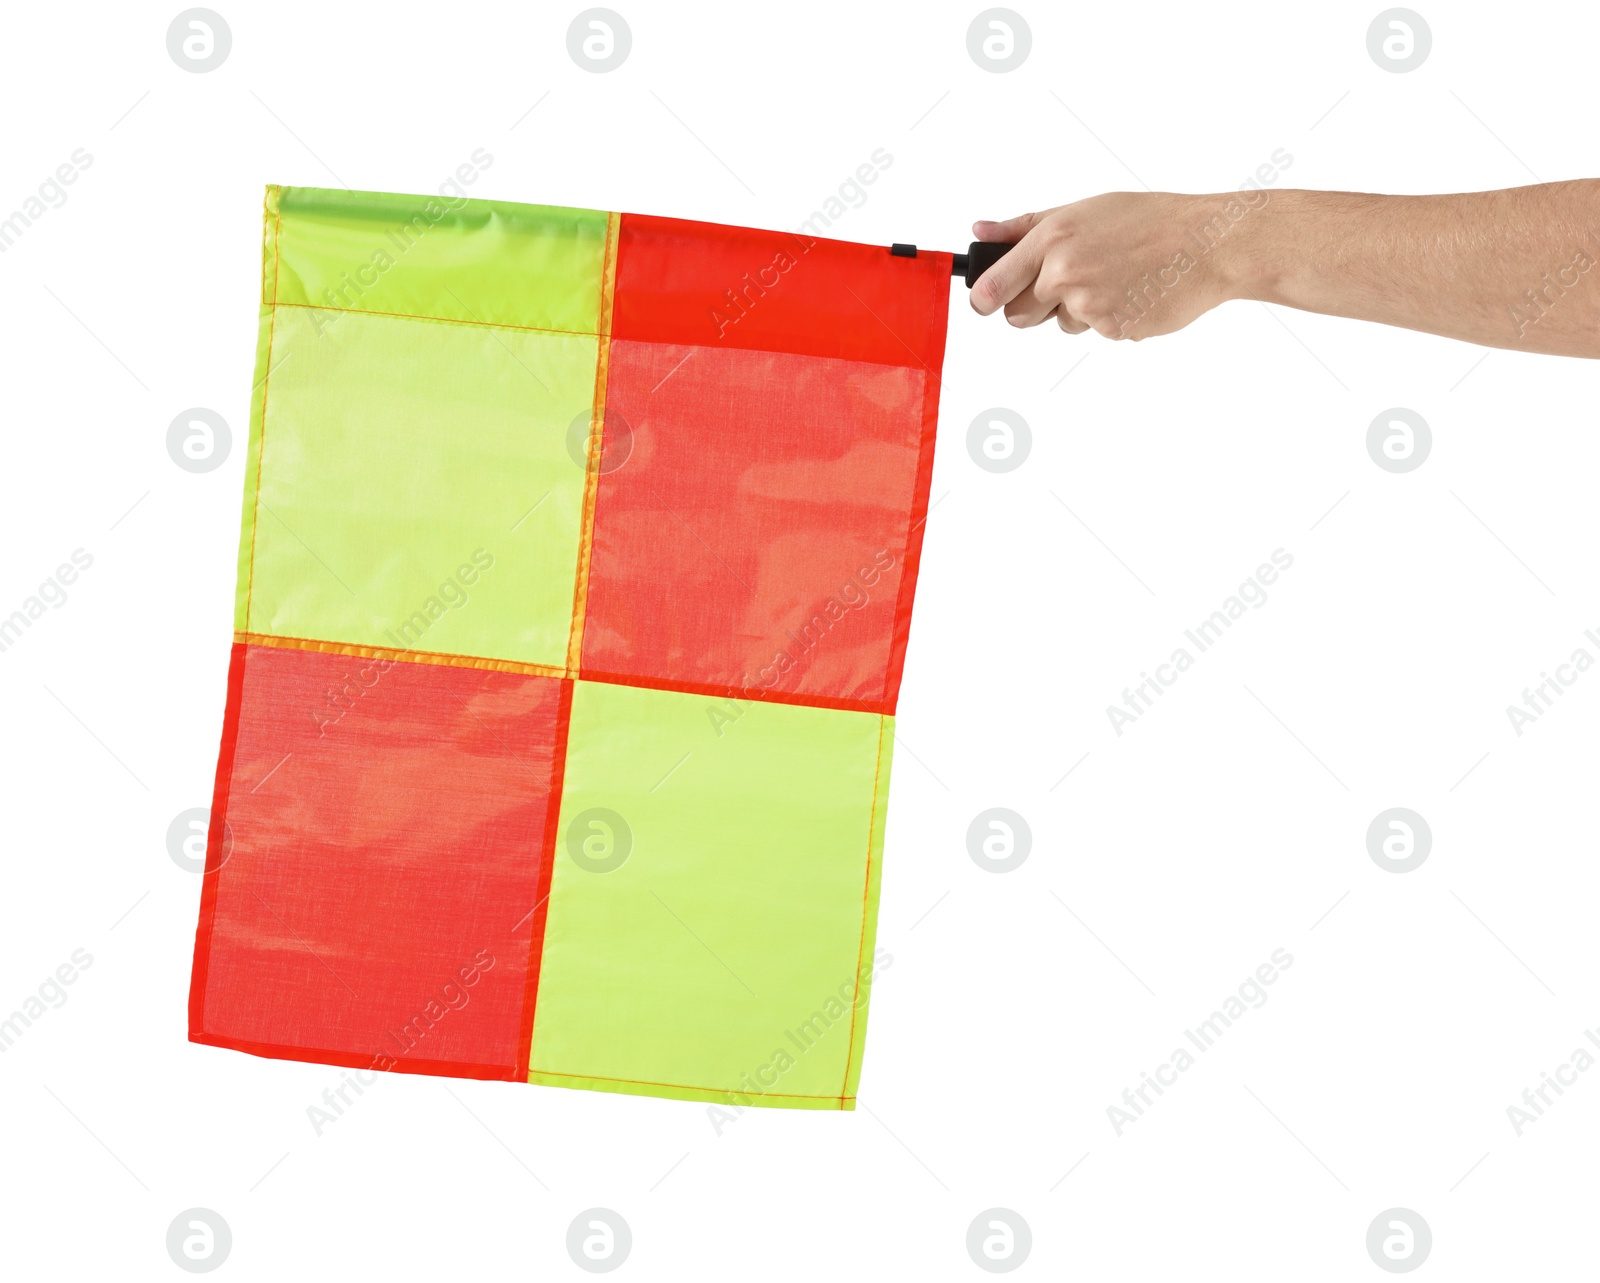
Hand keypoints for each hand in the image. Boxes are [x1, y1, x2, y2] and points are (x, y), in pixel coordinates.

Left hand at [970, 192, 1260, 339]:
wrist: (1209, 244)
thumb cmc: (1151, 221)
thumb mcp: (1084, 209)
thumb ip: (1025, 226)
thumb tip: (980, 232)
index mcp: (1053, 238)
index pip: (993, 285)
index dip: (984, 299)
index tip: (985, 303)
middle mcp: (1064, 273)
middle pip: (1017, 317)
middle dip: (1032, 308)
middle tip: (1065, 286)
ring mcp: (1089, 304)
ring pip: (1060, 324)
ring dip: (1078, 311)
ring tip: (1114, 278)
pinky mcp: (1113, 329)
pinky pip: (1096, 332)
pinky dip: (1110, 318)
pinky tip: (1133, 292)